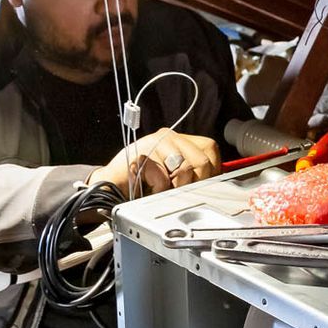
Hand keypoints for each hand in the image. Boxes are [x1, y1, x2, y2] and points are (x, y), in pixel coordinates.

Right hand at [86, 128, 221, 194]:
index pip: (210, 150)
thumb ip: (195, 173)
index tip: (199, 185)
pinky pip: (162, 178)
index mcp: (180, 139)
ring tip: (162, 189)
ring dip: (174, 189)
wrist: (111, 185)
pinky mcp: (140, 155)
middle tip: (177, 191)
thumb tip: (216, 182)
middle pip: (201, 162)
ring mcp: (154, 143)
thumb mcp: (175, 175)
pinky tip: (149, 188)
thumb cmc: (144, 182)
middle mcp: (168, 136)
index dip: (210, 172)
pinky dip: (158, 190)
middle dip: (193, 184)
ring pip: (184, 170)